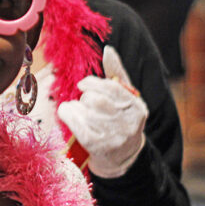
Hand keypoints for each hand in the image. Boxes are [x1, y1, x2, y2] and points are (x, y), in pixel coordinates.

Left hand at [56, 45, 147, 178]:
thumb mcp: (124, 96)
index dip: (93, 83)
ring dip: (76, 106)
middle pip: (96, 100)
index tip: (83, 85)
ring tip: (80, 110)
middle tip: (86, 101)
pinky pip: (74, 122)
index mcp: (137, 108)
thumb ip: (116, 72)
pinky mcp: (95, 146)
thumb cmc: (120, 117)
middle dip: (86, 97)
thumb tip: (108, 50)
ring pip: (83, 111)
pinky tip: (70, 115)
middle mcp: (128, 124)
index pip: (112, 89)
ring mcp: (112, 137)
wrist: (121, 156)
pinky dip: (67, 114)